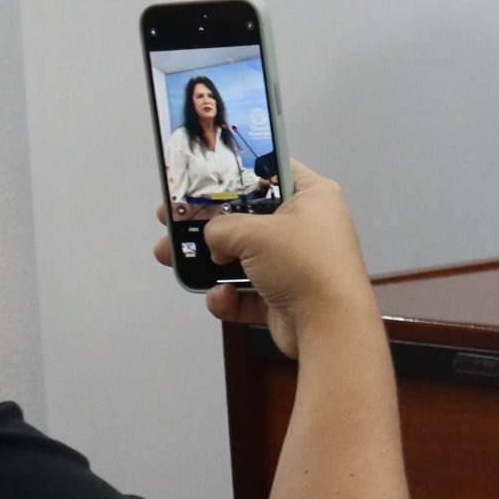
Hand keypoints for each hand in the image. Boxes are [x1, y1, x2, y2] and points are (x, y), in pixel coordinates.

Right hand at [150, 164, 376, 358]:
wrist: (330, 328)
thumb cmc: (302, 264)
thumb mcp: (253, 232)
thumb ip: (220, 228)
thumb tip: (213, 241)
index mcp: (313, 196)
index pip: (274, 170)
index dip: (239, 170)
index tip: (205, 173)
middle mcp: (307, 227)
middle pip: (249, 217)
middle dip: (208, 221)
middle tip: (172, 217)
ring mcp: (296, 264)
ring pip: (242, 257)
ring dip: (207, 261)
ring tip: (168, 257)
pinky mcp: (285, 297)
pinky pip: (247, 292)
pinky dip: (230, 297)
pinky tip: (220, 297)